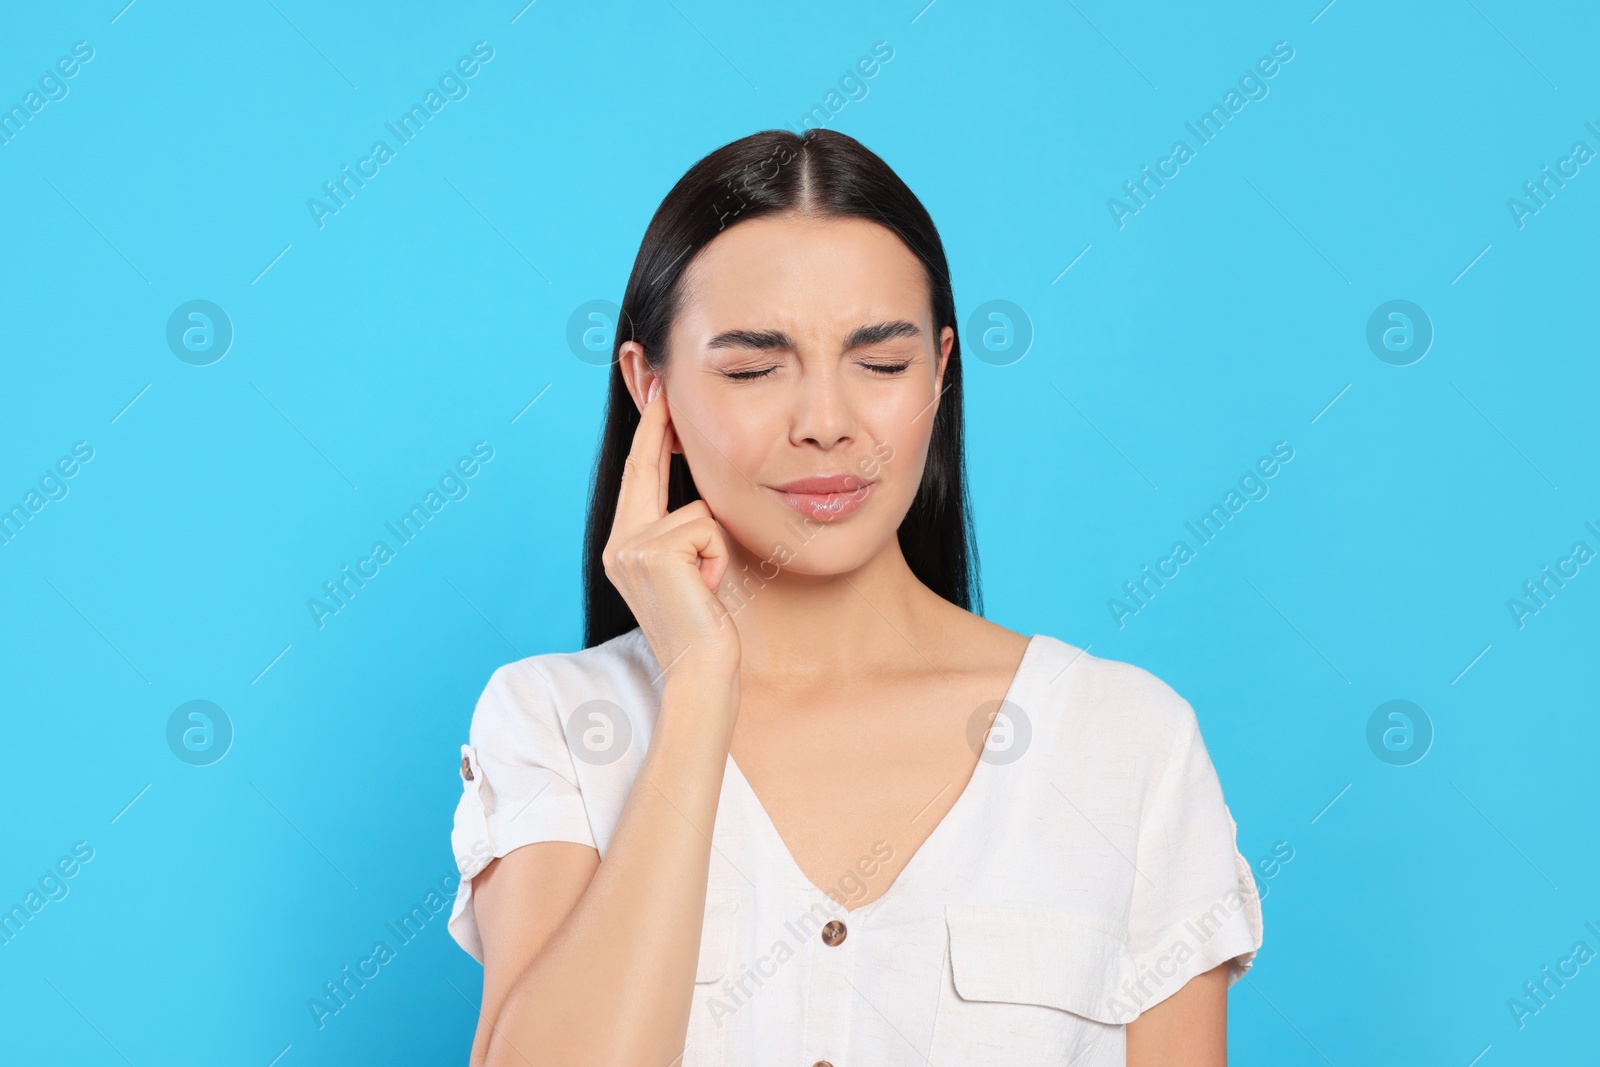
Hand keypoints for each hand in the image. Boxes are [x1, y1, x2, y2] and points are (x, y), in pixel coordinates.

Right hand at [602, 378, 741, 680]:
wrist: (701, 670)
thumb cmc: (704, 627)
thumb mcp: (687, 570)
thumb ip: (680, 532)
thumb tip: (699, 495)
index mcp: (624, 546)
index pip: (639, 477)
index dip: (650, 436)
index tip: (659, 398)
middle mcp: (619, 543)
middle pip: (645, 467)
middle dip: (658, 425)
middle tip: (663, 381)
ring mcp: (631, 547)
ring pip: (696, 508)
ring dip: (714, 546)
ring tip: (706, 586)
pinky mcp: (654, 552)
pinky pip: (705, 526)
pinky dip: (716, 556)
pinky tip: (706, 589)